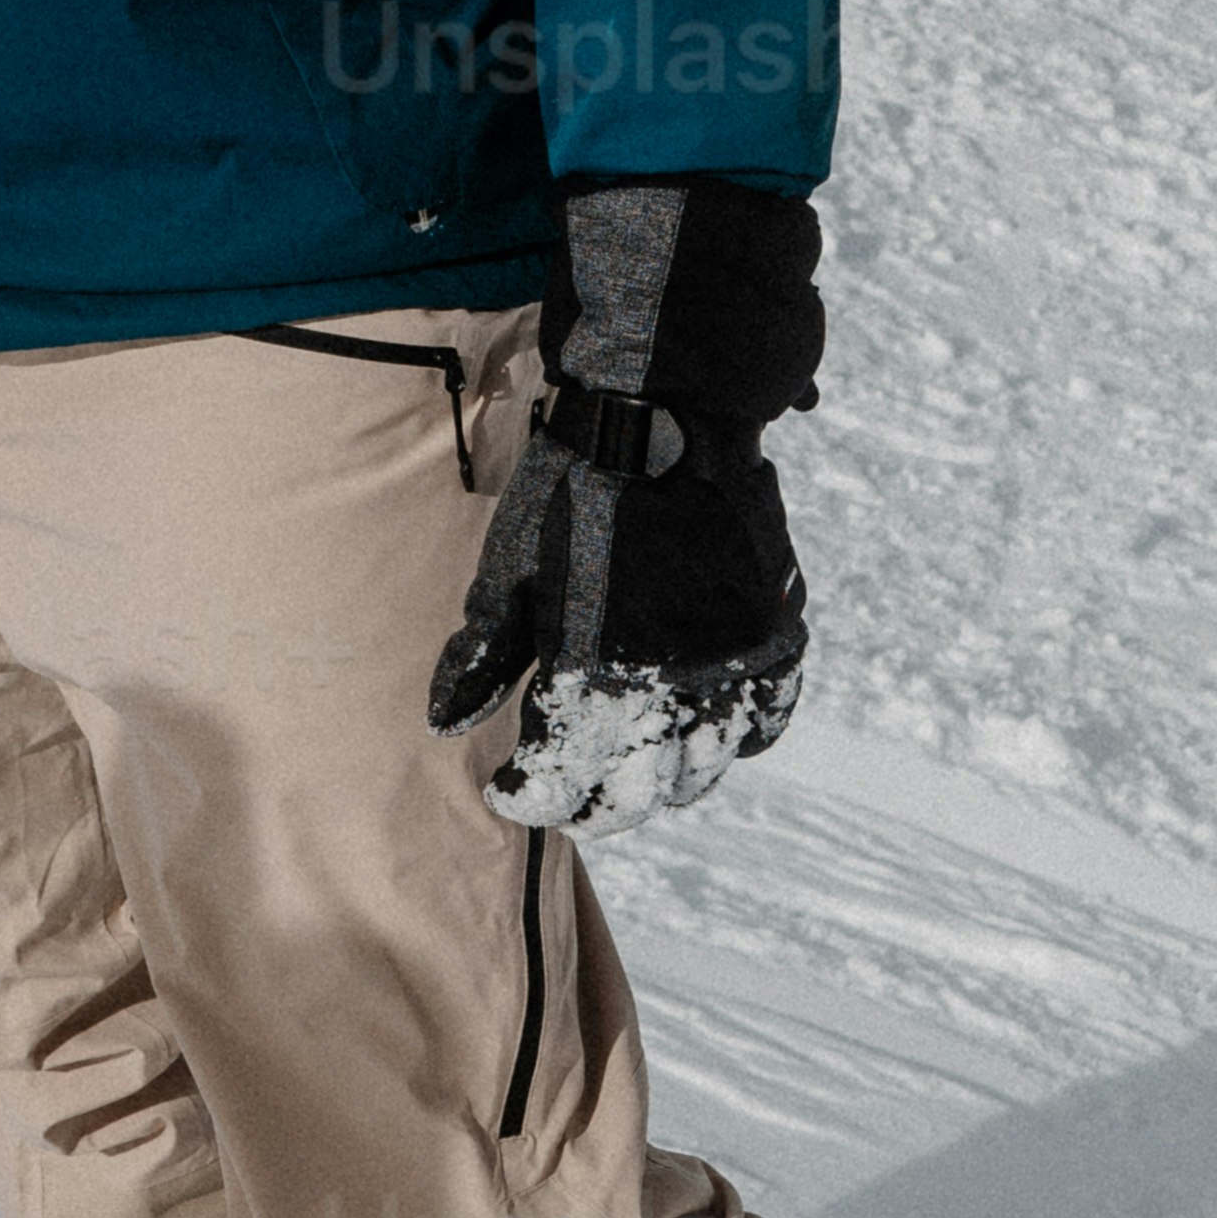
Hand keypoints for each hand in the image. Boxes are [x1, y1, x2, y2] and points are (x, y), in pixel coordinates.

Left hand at [425, 178, 819, 830]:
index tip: (508, 788)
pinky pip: (764, 720)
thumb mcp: (504, 572)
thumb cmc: (567, 487)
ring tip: (632, 772)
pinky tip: (704, 732)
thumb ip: (479, 659)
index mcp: (587, 677)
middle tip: (569, 792)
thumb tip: (446, 724)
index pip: (556, 782)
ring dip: (661, 784)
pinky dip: (734, 740)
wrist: (663, 413)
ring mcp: (727, 665)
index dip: (528, 797)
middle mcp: (664, 688)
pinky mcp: (770, 633)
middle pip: (631, 793)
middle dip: (592, 804)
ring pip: (701, 771)